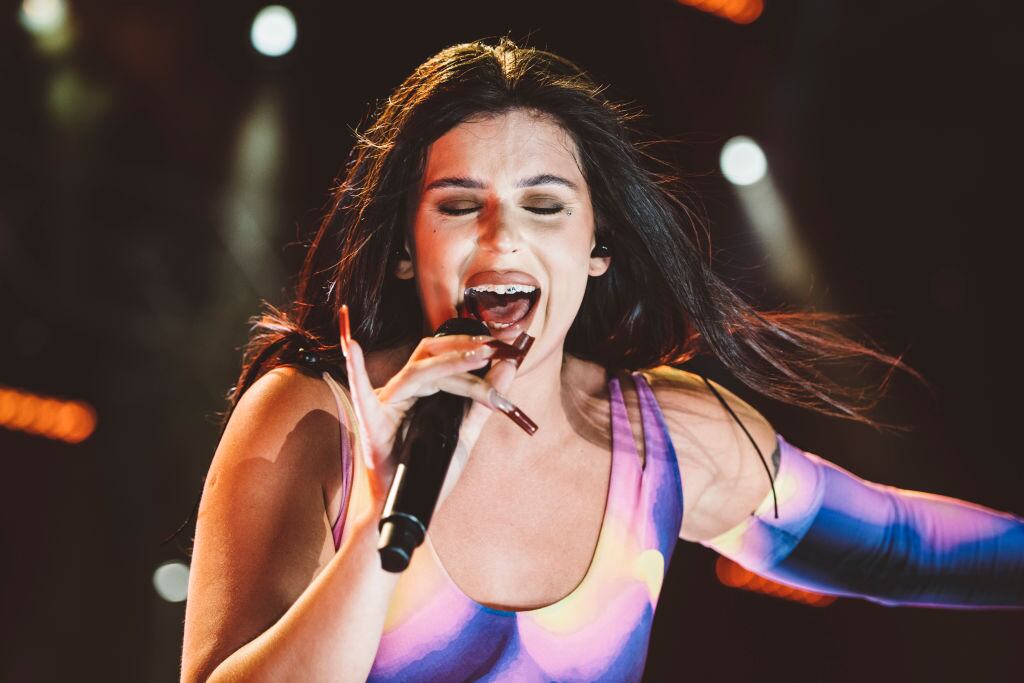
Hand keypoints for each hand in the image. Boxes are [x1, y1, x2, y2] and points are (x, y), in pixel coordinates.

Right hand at [340, 305, 528, 514]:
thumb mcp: (465, 432)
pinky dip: (356, 371)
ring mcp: (386, 405)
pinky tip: (354, 348)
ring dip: (450, 362)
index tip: (504, 345)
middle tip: (495, 347)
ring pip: (417, 374)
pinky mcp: (372, 424)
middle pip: (429, 356)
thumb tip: (508, 366)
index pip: (444, 357)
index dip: (471, 346)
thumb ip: (483, 402)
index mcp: (420, 391)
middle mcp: (402, 392)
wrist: (408, 506)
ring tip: (480, 356)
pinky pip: (362, 395)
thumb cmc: (429, 468)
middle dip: (463, 348)